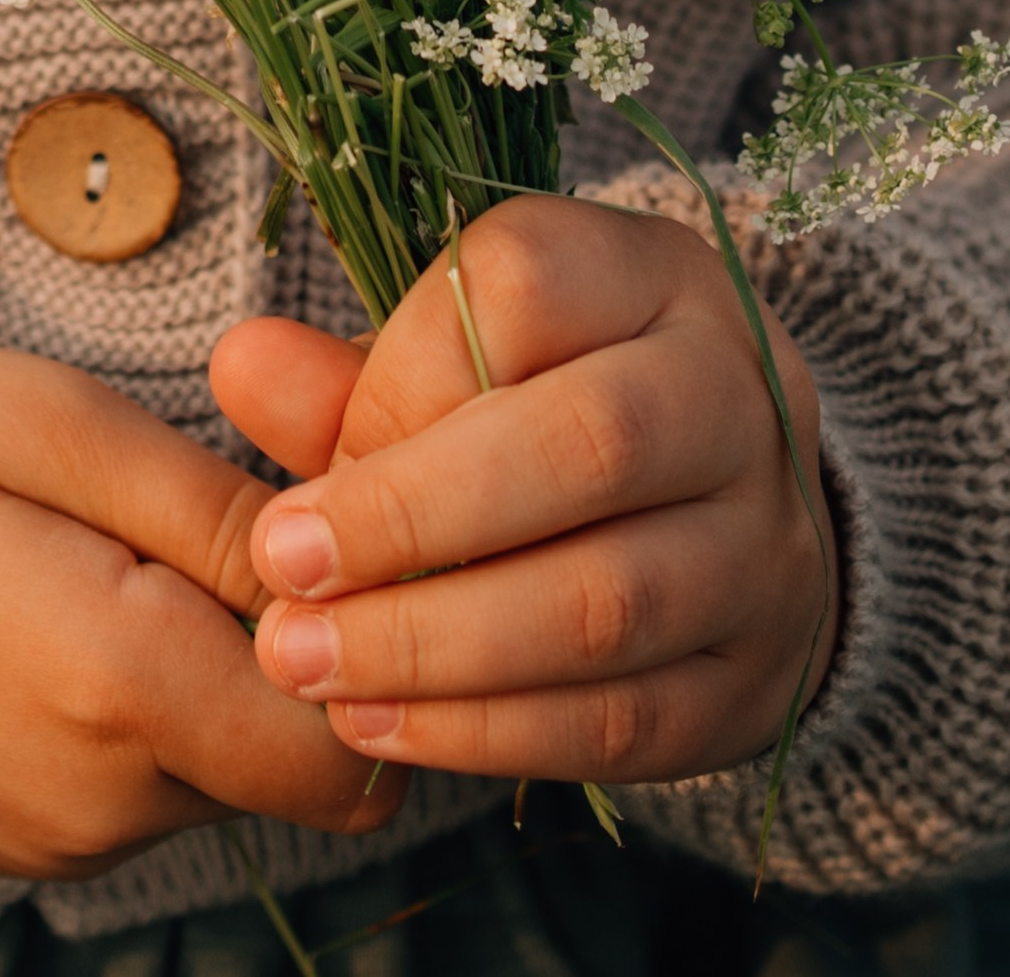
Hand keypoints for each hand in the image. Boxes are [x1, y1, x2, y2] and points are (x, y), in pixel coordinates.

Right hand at [0, 318, 404, 880]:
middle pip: (283, 770)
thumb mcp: (55, 424)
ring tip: (90, 569)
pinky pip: (120, 803)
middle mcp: (91, 806)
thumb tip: (357, 584)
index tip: (306, 557)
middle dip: (273, 664)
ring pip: (204, 785)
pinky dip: (120, 726)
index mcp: (119, 691)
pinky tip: (40, 625)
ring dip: (192, 692)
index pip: (349, 751)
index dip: (364, 657)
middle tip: (184, 536)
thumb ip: (219, 514)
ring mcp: (36, 843)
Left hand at [212, 195, 835, 784]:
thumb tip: (240, 363)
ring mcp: (769, 541)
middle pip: (590, 444)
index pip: (527, 288)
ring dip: (433, 643)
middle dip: (410, 518)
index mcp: (649, 278)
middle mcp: (735, 395)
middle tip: (281, 573)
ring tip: (306, 663)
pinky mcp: (756, 674)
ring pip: (609, 597)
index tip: (304, 459)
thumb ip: (348, 375)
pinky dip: (485, 731)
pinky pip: (625, 717)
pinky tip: (376, 725)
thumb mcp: (447, 365)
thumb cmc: (530, 415)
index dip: (398, 381)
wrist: (706, 519)